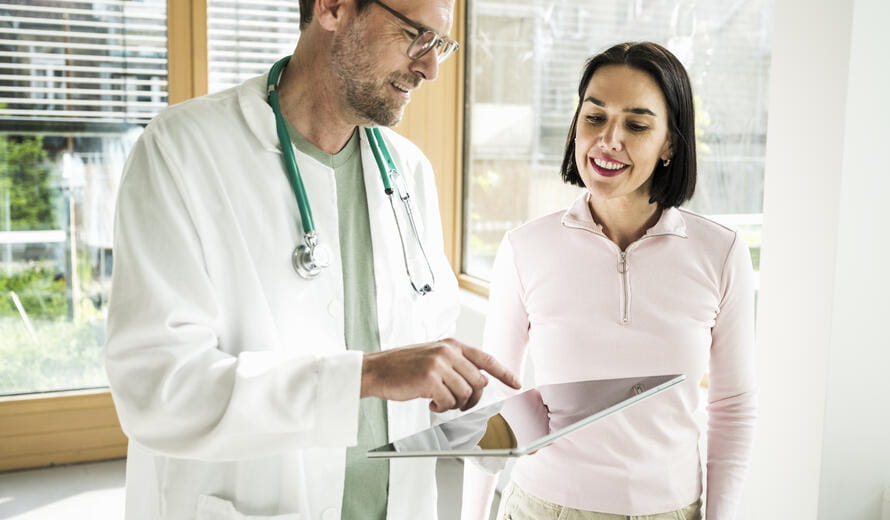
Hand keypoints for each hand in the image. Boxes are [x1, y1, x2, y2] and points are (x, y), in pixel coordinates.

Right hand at [360, 338, 520, 412]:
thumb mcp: (433, 356)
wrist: (376, 369)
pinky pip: (448, 402)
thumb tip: (478, 382)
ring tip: (437, 400)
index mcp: (451, 345)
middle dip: (470, 399)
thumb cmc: (403, 366)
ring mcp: (439, 364)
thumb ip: (455, 364)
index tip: (516, 382)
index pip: (486, 358)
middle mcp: (448, 352)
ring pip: (465, 395)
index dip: (504, 372)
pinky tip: (429, 402)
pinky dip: (441, 408)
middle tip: (455, 402)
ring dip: (453, 404)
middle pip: (478, 383)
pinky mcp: (430, 380)